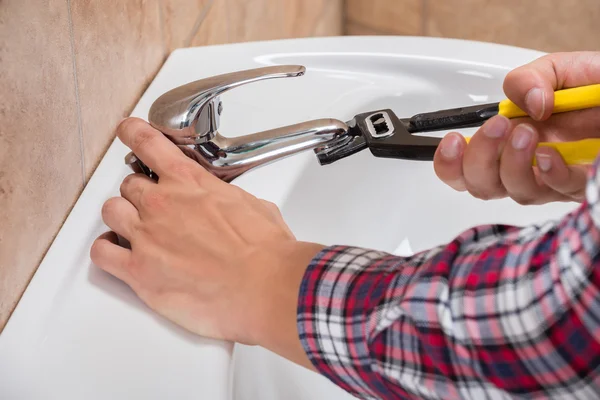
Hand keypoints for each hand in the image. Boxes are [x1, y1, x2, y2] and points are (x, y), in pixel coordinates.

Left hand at [90, 118, 322, 365]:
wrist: (264, 287)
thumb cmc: (265, 252)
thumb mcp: (254, 205)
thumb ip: (229, 199)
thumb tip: (230, 206)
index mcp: (189, 182)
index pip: (147, 143)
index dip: (132, 133)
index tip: (128, 132)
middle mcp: (161, 204)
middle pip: (129, 185)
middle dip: (140, 194)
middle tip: (154, 207)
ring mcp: (146, 237)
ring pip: (110, 211)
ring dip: (121, 218)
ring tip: (135, 229)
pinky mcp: (138, 271)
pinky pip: (101, 252)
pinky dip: (106, 250)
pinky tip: (117, 252)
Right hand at [434, 51, 599, 204]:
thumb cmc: (595, 92)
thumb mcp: (558, 71)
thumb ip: (529, 79)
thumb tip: (527, 104)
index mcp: (509, 143)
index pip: (465, 168)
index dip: (449, 164)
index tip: (453, 142)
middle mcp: (527, 167)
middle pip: (482, 186)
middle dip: (481, 159)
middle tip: (498, 128)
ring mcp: (553, 180)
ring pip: (518, 192)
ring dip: (514, 165)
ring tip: (528, 133)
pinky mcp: (582, 185)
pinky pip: (559, 191)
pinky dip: (550, 174)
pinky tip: (551, 155)